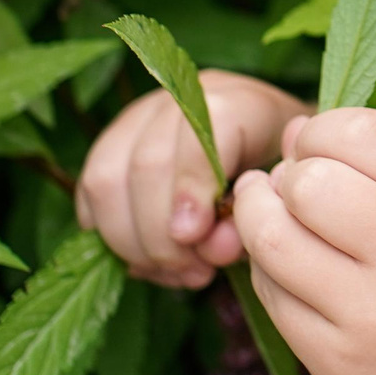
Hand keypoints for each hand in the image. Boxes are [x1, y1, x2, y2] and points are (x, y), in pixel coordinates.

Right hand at [77, 71, 312, 288]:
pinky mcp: (110, 147)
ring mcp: (138, 120)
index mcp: (238, 102)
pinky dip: (112, 238)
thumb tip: (210, 247)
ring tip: (176, 272)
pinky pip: (90, 196)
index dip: (192, 187)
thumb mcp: (285, 194)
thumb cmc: (283, 178)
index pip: (202, 133)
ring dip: (133, 243)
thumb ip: (255, 216)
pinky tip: (151, 263)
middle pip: (146, 163)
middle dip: (161, 233)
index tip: (193, 237)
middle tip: (193, 271)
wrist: (271, 151)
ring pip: (106, 179)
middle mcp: (180, 102)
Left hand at [232, 109, 375, 374]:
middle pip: (310, 184)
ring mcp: (371, 317)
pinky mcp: (337, 364)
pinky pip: (273, 296)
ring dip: (262, 212)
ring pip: (273, 240)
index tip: (324, 139)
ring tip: (271, 204)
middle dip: (294, 170)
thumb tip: (296, 130)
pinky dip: (270, 267)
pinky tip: (289, 258)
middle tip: (301, 176)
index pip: (364, 134)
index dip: (327, 126)